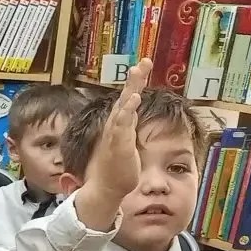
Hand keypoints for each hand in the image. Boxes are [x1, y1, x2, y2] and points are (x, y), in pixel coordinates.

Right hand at [94, 58, 149, 203]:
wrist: (105, 189)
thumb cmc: (116, 168)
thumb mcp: (126, 142)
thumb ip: (128, 127)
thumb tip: (132, 116)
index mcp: (120, 124)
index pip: (129, 98)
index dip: (136, 81)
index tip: (144, 64)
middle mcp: (116, 125)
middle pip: (126, 96)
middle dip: (135, 78)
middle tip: (144, 61)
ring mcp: (116, 133)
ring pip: (124, 105)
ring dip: (131, 87)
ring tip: (137, 71)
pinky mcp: (118, 143)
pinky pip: (123, 123)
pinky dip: (128, 109)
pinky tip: (134, 98)